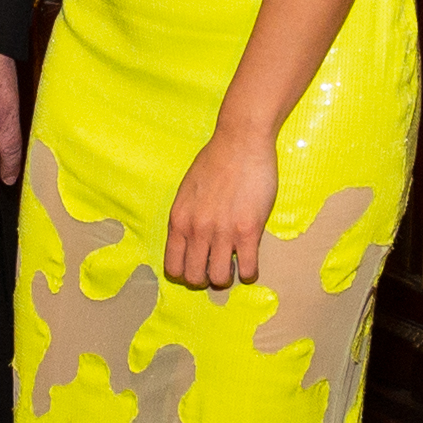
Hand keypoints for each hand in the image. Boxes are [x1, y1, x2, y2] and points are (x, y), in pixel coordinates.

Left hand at [164, 125, 279, 287]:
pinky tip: (249, 260)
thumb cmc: (214, 162)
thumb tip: (190, 240)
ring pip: (220, 279)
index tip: (196, 267)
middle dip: (205, 278)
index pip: (172, 266)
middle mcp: (196, 230)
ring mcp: (222, 233)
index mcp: (178, 219)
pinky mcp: (248, 232)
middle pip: (194, 278)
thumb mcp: (188, 191)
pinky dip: (249, 272)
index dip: (184, 273)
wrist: (239, 144)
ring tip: (233, 264)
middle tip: (216, 268)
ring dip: (228, 277)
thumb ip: (187, 217)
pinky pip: (248, 271)